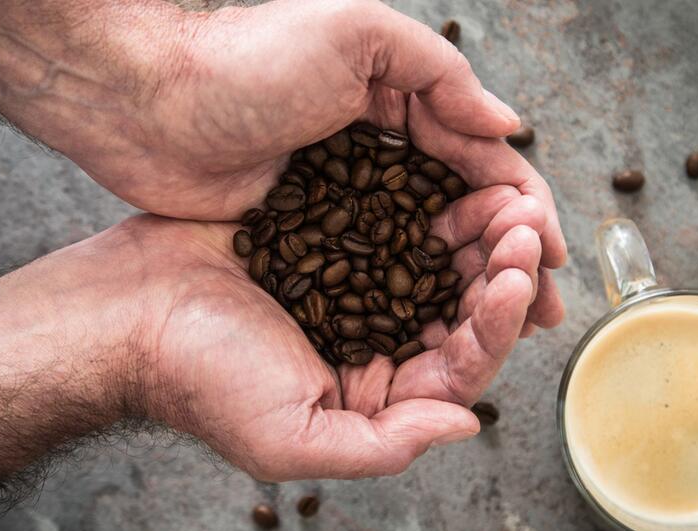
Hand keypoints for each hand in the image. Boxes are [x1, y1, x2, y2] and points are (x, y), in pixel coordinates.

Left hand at [0, 0, 565, 330]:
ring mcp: (347, 200)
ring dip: (468, 286)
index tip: (551, 256)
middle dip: (508, 259)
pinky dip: (411, 296)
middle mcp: (382, 154)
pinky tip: (432, 327)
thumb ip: (437, 75)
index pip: (482, 163)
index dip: (524, 209)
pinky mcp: (311, 237)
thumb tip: (506, 128)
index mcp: (402, 104)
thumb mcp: (353, 35)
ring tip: (502, 328)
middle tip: (541, 308)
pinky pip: (376, 271)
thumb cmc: (245, 63)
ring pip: (426, 249)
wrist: (146, 105)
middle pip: (463, 214)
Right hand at [0, 208, 545, 482]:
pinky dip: (428, 205)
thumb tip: (467, 424)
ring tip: (503, 200)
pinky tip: (452, 183)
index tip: (516, 274)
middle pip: (459, 310)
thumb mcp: (288, 437)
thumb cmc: (198, 378)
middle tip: (524, 225)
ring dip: (475, 235)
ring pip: (436, 264)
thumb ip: (382, 444)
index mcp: (372, 395)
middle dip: (500, 270)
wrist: (126, 311)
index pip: (459, 366)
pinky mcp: (330, 239)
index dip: (497, 322)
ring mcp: (353, 287)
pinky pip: (395, 223)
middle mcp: (371, 342)